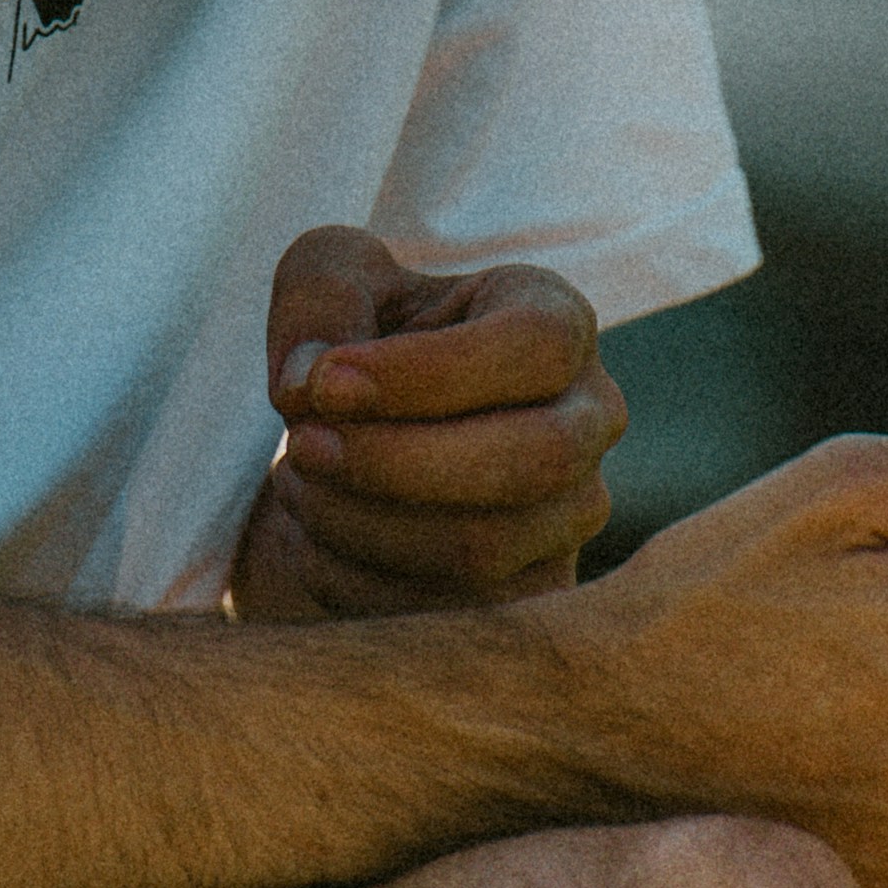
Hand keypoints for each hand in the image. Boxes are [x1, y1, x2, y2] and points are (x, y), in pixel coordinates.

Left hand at [227, 223, 627, 620]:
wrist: (367, 432)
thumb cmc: (360, 336)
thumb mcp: (331, 275)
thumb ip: (320, 301)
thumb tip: (308, 388)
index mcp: (559, 321)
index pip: (532, 346)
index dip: (424, 372)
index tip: (323, 384)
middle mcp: (590, 420)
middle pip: (531, 460)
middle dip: (394, 462)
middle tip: (300, 442)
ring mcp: (571, 518)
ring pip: (483, 548)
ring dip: (362, 522)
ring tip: (298, 479)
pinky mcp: (532, 596)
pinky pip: (450, 612)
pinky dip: (356, 579)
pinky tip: (313, 534)